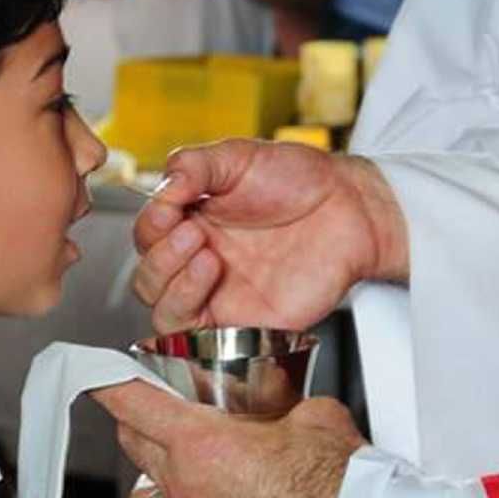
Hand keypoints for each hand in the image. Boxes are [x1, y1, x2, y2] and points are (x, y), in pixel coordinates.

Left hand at [95, 381, 365, 497]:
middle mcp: (187, 482)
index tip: (101, 371)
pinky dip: (172, 492)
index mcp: (203, 443)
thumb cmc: (333, 480)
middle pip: (131, 439)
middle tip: (152, 400)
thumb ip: (288, 400)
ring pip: (148, 480)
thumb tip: (290, 401)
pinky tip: (197, 484)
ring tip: (174, 449)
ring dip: (152, 460)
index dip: (110, 382)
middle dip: (135, 416)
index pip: (131, 402)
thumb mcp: (312, 417)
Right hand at [133, 140, 408, 333]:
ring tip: (206, 254)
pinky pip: (204, 342)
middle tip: (193, 231)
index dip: (150, 225)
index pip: (147, 237)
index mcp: (192, 223)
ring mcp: (222, 296)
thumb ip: (192, 165)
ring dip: (173, 285)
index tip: (171, 206)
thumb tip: (161, 186)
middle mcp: (200, 262)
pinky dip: (196, 318)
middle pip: (147, 280)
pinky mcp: (246, 324)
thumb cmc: (300, 180)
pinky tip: (214, 278)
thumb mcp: (237, 155)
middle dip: (161, 257)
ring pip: (165, 314)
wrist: (350, 206)